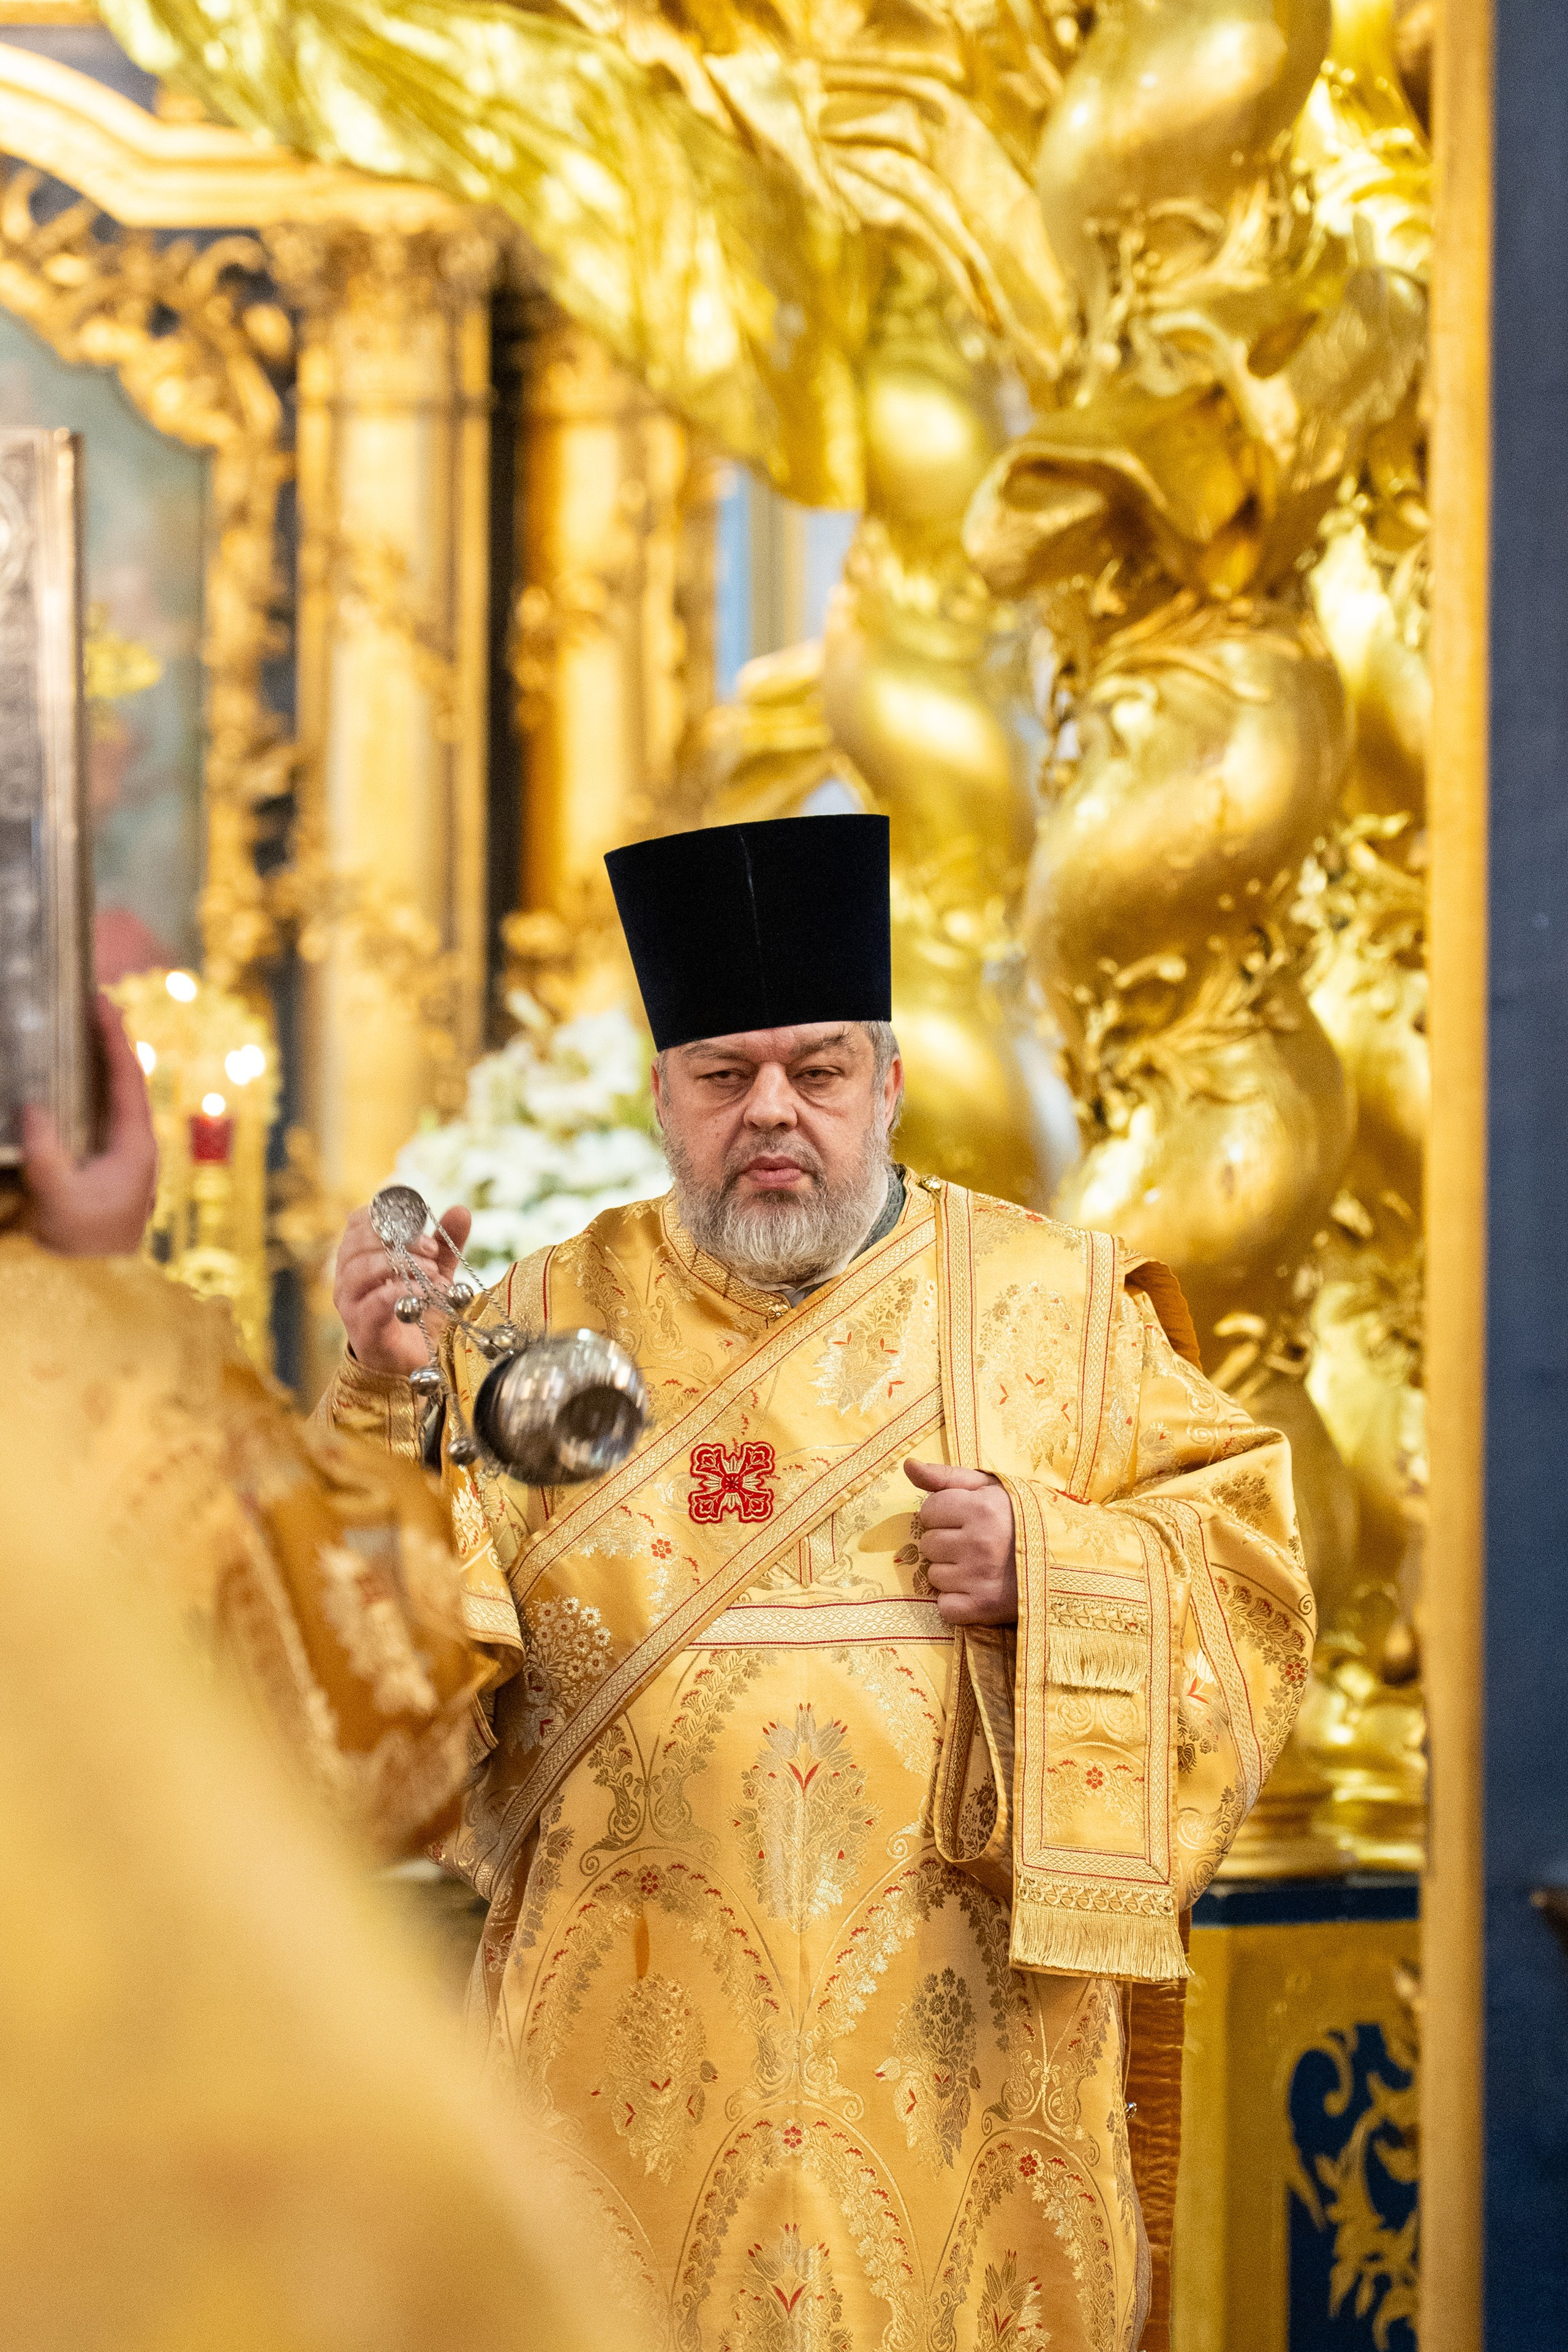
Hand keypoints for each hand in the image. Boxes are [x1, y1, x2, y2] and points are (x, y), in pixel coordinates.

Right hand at [22, 994, 157, 1255]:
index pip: (127, 1079)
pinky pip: (100, 1117)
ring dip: (99, 1063)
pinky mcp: (107, 1169)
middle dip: (109, 1041)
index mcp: (136, 1146)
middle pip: (125, 1081)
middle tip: (91, 1003)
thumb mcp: (59, 1198)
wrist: (94, 1288)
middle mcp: (137, 1146)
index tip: (101, 1001)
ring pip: (114, 1098)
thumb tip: (32, 1107)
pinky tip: (70, 1081)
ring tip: (82, 1029)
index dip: (114, 1038)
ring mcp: (125, 1158)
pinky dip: (88, 1091)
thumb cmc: (82, 1246)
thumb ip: (45, 1153)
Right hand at [334, 1200, 473, 1372]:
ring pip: (362, 1267)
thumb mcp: (435, 1272)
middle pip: (359, 1239)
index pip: (359, 1220)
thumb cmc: (415, 1311)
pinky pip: (373, 1301)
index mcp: (360, 1255)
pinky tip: (423, 1291)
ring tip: (432, 1270)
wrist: (408, 1359)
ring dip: (400, 1263)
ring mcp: (349, 1300)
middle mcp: (347, 1274)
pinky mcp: (360, 1324)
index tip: (420, 1220)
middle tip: (432, 1248)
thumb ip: (444, 1244)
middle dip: (399, 1238)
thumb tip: (460, 1210)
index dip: (388, 1214)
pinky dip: (399, 1291)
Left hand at [903, 1459, 1017, 1627]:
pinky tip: (978, 1590)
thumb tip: (908, 1467)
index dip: (944, 1515)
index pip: (929, 1511)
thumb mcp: (992, 1488)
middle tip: (976, 1545)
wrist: (1070, 1564)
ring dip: (951, 1573)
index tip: (967, 1520)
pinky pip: (945, 1606)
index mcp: (982, 1508)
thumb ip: (948, 1477)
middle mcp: (979, 1543)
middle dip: (946, 1543)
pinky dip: (957, 1602)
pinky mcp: (983, 1608)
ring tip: (981, 1567)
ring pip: (933, 1575)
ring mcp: (980, 1578)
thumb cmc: (1027, 1520)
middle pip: (928, 1544)